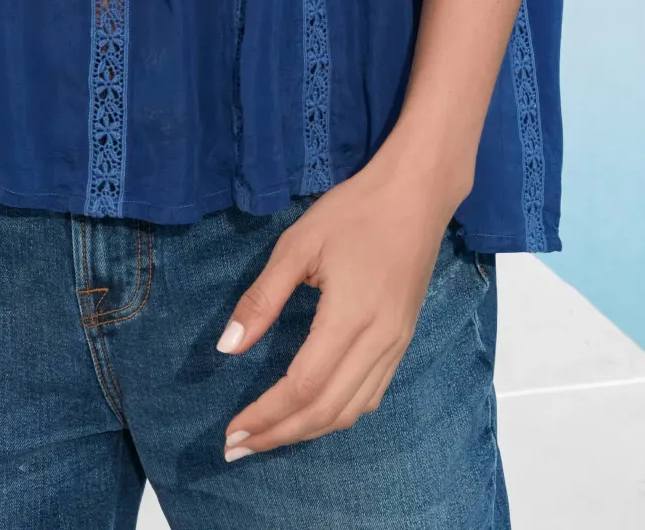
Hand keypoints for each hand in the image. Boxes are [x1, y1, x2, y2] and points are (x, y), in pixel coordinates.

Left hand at [216, 146, 464, 458]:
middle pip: (325, 411)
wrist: (416, 195)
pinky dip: (337, 416)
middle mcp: (378, 343)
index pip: (302, 387)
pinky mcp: (402, 341)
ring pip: (350, 411)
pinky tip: (313, 415)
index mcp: (349, 319)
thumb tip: (228, 348)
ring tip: (267, 438)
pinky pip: (370, 396)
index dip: (265, 415)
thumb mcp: (298, 244)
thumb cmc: (354, 212)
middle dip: (278, 435)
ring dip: (306, 432)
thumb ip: (263, 298)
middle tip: (237, 448)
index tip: (231, 431)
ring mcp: (395, 346)